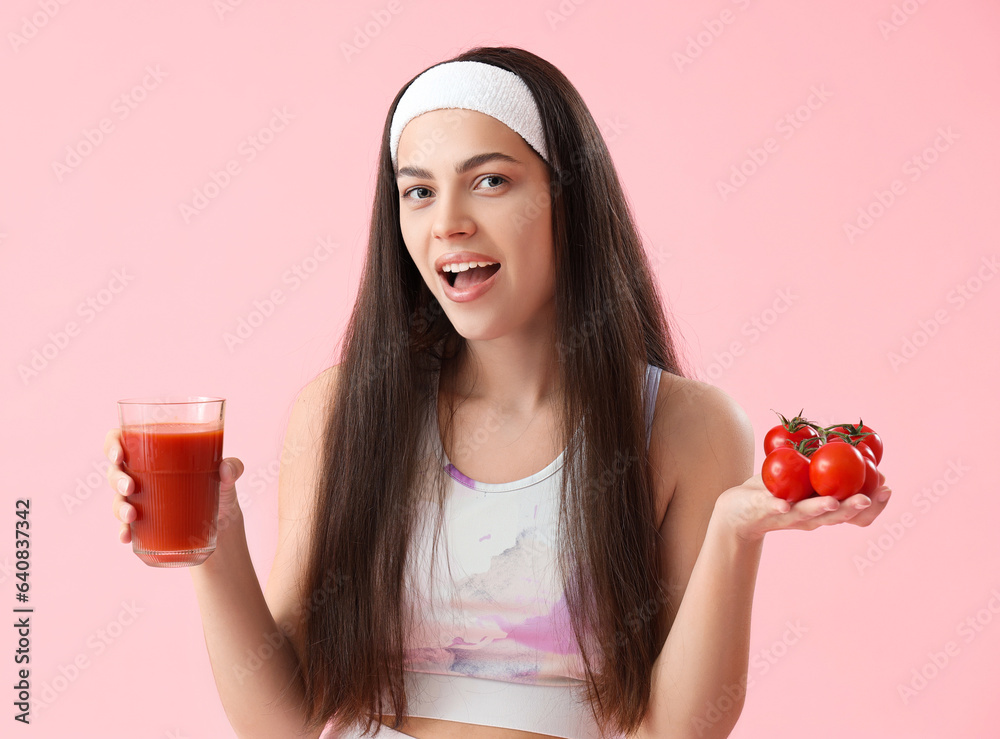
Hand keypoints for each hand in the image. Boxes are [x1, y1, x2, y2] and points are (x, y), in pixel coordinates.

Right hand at [104, 428, 244, 545]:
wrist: (223, 522)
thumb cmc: (219, 487)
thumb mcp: (227, 476)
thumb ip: (233, 467)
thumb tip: (226, 469)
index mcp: (155, 452)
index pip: (122, 439)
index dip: (113, 444)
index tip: (119, 454)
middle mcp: (142, 474)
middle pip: (116, 470)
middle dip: (118, 479)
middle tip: (130, 487)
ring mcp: (140, 499)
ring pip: (118, 499)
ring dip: (119, 507)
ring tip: (132, 517)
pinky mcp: (144, 522)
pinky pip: (126, 526)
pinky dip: (124, 531)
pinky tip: (126, 537)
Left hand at [714, 470, 891, 543]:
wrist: (738, 510)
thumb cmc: (778, 490)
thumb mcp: (809, 479)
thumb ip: (832, 469)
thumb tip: (865, 455)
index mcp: (823, 510)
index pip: (856, 516)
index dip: (874, 506)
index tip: (887, 489)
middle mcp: (810, 517)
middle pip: (838, 516)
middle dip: (856, 507)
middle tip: (871, 496)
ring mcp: (787, 515)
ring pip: (809, 514)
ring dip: (822, 508)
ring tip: (833, 501)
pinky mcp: (763, 509)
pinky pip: (772, 507)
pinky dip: (779, 506)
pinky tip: (783, 504)